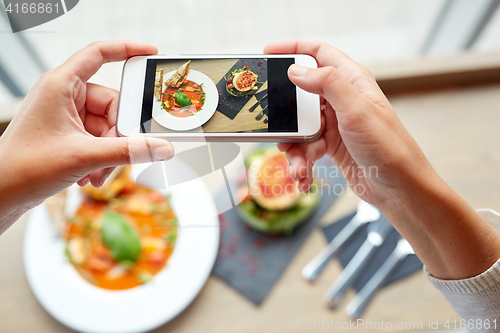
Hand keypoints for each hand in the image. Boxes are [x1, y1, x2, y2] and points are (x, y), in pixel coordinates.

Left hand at [0, 41, 173, 231]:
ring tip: (99, 172)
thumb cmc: (24, 167)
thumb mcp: (84, 156)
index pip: (99, 54)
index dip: (127, 49)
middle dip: (119, 134)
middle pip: (112, 103)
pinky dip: (101, 157)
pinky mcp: (68, 133)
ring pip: (107, 126)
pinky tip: (92, 174)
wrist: (1, 194)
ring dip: (110, 152)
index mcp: (61, 85)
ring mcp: (67, 115)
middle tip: (120, 153)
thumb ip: (129, 152)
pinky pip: (98, 138)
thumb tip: (161, 147)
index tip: (151, 53)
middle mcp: (64, 96)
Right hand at [264, 40, 499, 279]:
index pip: (319, 53)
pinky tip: (303, 176)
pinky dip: (301, 162)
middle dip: (284, 111)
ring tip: (297, 165)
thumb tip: (296, 70)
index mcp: (351, 81)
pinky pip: (306, 148)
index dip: (293, 48)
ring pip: (299, 126)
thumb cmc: (388, 147)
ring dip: (293, 146)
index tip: (268, 53)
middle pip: (301, 93)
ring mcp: (335, 124)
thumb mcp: (356, 110)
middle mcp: (342, 99)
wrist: (399, 189)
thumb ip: (327, 84)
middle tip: (271, 123)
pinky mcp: (331, 146)